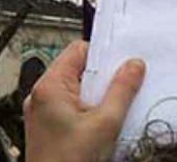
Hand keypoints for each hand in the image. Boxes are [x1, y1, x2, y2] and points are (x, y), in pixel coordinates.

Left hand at [24, 41, 145, 161]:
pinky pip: (72, 106)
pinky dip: (90, 110)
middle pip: (79, 70)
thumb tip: (134, 65)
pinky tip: (103, 124)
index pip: (79, 50)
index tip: (124, 64)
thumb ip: (122, 90)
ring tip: (112, 112)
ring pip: (78, 89)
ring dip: (98, 96)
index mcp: (50, 87)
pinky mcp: (48, 126)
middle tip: (123, 90)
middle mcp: (42, 96)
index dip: (104, 54)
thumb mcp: (106, 123)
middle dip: (104, 78)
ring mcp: (43, 112)